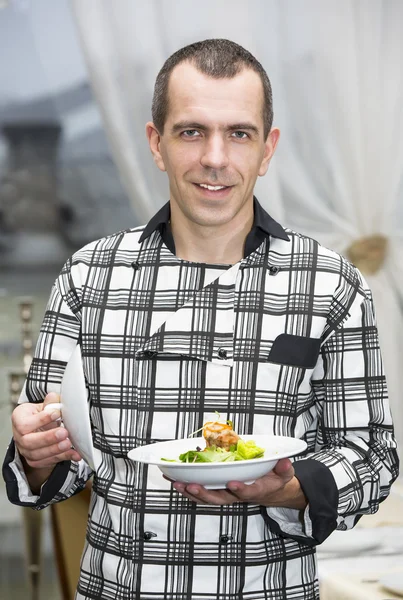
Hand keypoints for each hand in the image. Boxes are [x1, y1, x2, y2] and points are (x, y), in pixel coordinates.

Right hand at [12, 392, 81, 468]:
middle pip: (29, 442)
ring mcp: (26, 451)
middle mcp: (19, 437)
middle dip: (48, 438)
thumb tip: (54, 397)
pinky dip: (63, 457)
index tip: (56, 413)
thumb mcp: (43, 406)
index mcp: (19, 420)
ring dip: (55, 450)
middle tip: (64, 432)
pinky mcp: (36, 460)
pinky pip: (48, 461)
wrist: (39, 428)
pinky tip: (74, 454)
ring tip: (68, 443)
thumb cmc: (39, 415)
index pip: (25, 424)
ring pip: (38, 454)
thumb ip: (49, 403)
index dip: (41, 420)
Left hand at [170, 458, 306, 508]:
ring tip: (176, 483)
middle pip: (220, 499)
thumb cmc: (275, 479)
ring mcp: (227, 495)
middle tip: (192, 485)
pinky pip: (201, 493)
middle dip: (205, 493)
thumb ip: (284, 468)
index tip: (232, 483)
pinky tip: (174, 480)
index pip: (247, 492)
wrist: (270, 491)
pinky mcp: (218, 492)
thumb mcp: (284, 473)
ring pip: (207, 498)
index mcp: (255, 490)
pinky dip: (187, 489)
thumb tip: (284, 462)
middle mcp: (238, 496)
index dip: (240, 489)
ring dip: (191, 492)